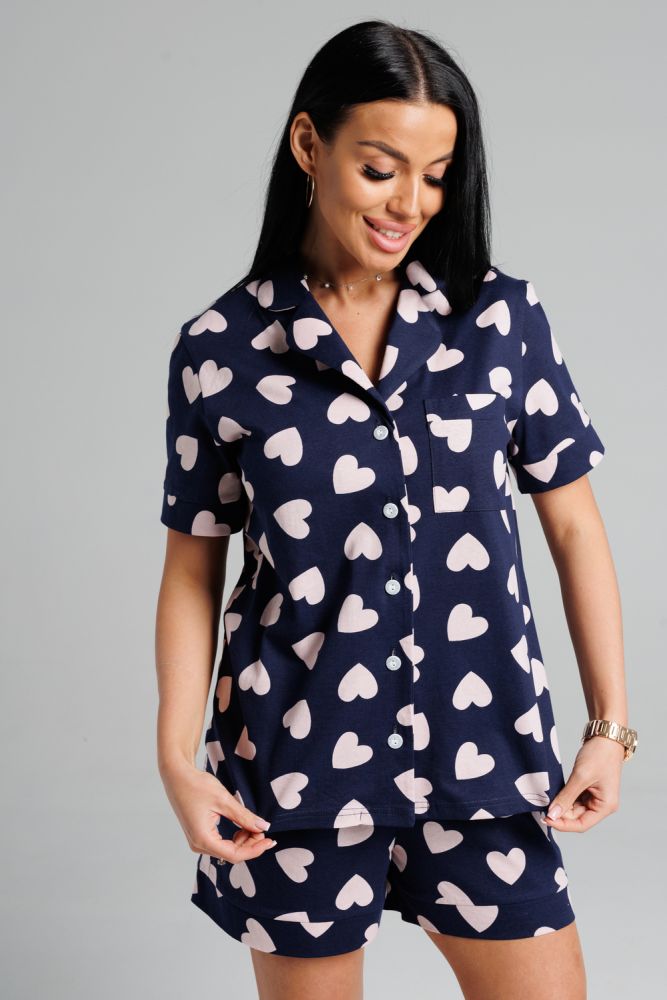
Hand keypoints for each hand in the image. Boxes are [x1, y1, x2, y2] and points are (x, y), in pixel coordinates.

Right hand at [160, 758, 276, 862]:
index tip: (270, 840)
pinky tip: (242, 825)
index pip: (235, 854)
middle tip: (263, 829)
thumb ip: (244, 816)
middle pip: (231, 854)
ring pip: (227, 849)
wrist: (177, 775)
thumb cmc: (196, 785)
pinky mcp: (199, 834)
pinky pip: (221, 842)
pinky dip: (234, 836)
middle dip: (250, 844)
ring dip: (243, 840)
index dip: (255, 849)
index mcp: (203, 839)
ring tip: (252, 824)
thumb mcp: (224, 800)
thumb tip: (263, 827)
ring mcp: (198, 840)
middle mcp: (198, 844)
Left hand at [545, 736, 624, 831]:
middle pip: (576, 817)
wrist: (606, 735)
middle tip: (542, 807)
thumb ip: (566, 797)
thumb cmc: (599, 755)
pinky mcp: (589, 789)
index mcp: (606, 806)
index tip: (546, 818)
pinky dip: (564, 797)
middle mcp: (602, 805)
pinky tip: (554, 794)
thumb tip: (552, 815)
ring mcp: (595, 797)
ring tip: (546, 800)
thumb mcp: (581, 776)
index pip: (582, 825)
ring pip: (574, 809)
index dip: (563, 824)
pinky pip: (574, 799)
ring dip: (561, 806)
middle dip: (560, 814)